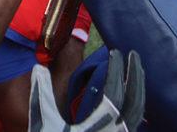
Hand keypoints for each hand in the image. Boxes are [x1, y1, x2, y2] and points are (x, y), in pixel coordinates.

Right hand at [29, 50, 144, 131]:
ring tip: (136, 72)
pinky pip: (133, 124)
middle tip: (134, 55)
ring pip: (137, 114)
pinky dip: (136, 107)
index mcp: (99, 126)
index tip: (117, 52)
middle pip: (135, 103)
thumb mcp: (43, 121)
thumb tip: (38, 69)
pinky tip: (132, 98)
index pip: (115, 92)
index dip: (118, 70)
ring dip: (139, 91)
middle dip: (136, 77)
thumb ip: (42, 94)